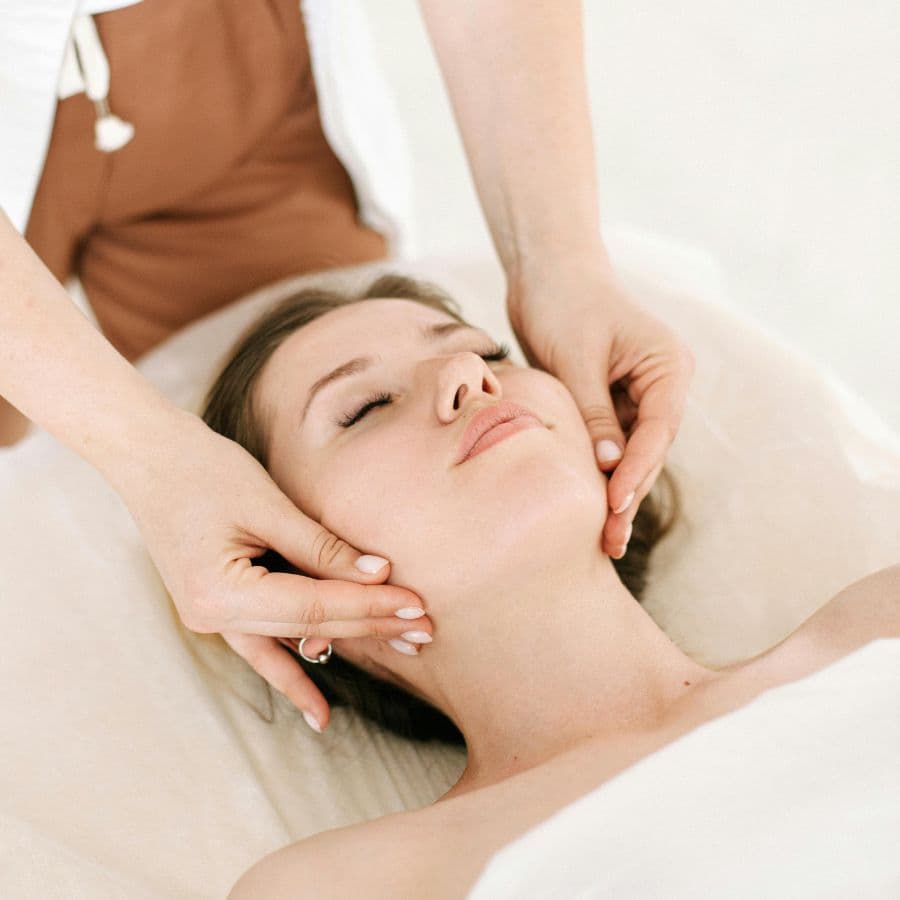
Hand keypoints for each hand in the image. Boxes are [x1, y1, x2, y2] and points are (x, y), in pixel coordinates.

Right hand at [112, 409, 431, 733]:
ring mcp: (212, 620)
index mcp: (220, 594)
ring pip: (293, 641)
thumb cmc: (204, 471)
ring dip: (348, 645)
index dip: (369, 606)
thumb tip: (379, 574)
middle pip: (310, 629)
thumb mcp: (267, 505)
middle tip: (425, 631)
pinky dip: (291, 673)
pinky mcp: (219, 610)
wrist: (148, 458)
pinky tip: (319, 712)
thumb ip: (322, 547)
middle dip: (371, 627)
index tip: (416, 605)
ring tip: (400, 653)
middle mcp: (211, 619)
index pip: (314, 607)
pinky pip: (262, 649)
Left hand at [507, 260, 694, 557]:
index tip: (615, 504)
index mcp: (668, 367)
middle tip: (610, 539)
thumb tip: (606, 467)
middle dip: (629, 493)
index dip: (637, 470)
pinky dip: (599, 471)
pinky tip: (589, 506)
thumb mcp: (576, 357)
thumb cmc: (564, 302)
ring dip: (615, 490)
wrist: (545, 273)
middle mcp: (660, 385)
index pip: (658, 429)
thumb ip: (593, 411)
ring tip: (603, 538)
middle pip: (649, 450)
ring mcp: (637, 396)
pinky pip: (609, 443)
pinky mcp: (610, 402)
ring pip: (631, 453)